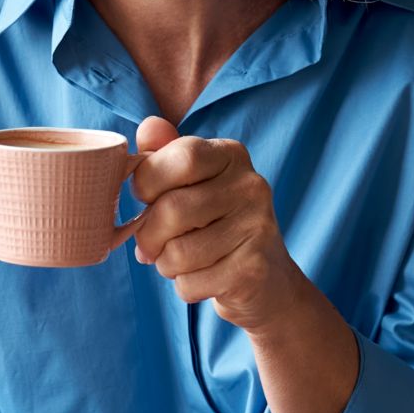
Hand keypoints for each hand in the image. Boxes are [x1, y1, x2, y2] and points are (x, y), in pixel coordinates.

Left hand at [130, 116, 309, 332]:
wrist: (266, 280)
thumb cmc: (215, 225)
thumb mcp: (192, 184)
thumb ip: (166, 154)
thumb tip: (148, 125)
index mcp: (232, 155)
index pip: (181, 157)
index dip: (148, 182)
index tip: (147, 198)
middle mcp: (251, 186)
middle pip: (172, 209)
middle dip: (148, 235)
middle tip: (153, 244)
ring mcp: (257, 227)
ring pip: (177, 253)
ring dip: (166, 265)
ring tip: (181, 261)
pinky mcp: (253, 269)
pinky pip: (190, 283)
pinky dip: (185, 287)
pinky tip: (204, 278)